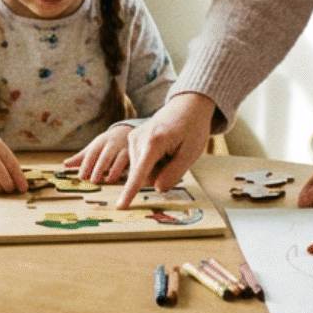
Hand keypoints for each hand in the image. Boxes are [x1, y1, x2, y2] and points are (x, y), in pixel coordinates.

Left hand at [65, 124, 133, 182]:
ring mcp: (124, 149)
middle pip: (105, 156)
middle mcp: (112, 145)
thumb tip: (65, 165)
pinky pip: (132, 163)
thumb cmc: (105, 144)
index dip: (87, 165)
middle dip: (99, 168)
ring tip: (107, 180)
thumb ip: (80, 158)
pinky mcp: (134, 155)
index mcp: (100, 143)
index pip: (92, 153)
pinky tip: (124, 179)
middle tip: (93, 181)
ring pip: (120, 159)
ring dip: (114, 171)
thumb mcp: (93, 148)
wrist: (125, 132)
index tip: (82, 177)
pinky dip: (128, 171)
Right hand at [116, 92, 215, 208]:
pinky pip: (139, 162)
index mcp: (154, 142)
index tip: (120, 206)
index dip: (130, 191)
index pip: (139, 172)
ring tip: (170, 151)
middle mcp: (138, 138)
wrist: (187, 106)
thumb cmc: (192, 129)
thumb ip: (173, 174)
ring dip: (156, 168)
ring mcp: (133, 138)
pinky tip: (163, 150)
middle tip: (175, 156)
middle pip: (142, 174)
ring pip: (140, 169)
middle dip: (158, 174)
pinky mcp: (132, 139)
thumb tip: (157, 189)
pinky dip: (152, 162)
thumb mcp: (190, 153)